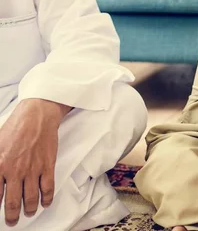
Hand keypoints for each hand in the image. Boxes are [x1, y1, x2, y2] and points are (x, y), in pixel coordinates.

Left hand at [0, 99, 69, 225]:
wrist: (37, 116)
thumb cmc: (15, 127)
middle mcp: (15, 171)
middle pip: (12, 202)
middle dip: (12, 216)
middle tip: (12, 221)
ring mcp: (32, 170)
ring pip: (30, 198)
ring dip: (29, 209)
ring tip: (28, 213)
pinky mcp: (47, 166)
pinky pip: (47, 188)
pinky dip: (47, 199)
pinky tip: (45, 203)